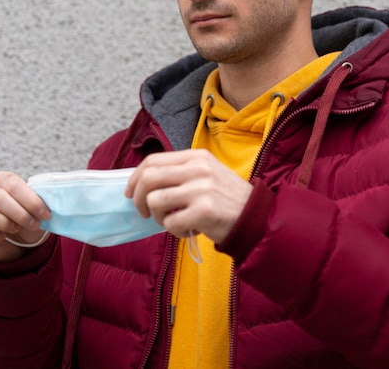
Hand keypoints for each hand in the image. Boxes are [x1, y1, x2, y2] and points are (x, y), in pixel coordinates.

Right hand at [0, 172, 50, 261]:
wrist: (15, 241)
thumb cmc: (27, 219)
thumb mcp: (36, 209)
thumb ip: (42, 200)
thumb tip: (54, 199)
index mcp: (3, 180)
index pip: (12, 183)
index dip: (30, 199)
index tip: (45, 214)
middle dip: (20, 214)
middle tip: (34, 224)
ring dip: (4, 223)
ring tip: (16, 229)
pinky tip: (2, 237)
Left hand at [125, 149, 252, 243]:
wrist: (257, 217)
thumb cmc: (227, 198)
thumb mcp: (207, 173)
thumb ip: (180, 173)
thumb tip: (143, 182)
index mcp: (197, 156)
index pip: (153, 160)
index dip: (135, 177)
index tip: (131, 192)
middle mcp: (198, 169)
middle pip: (149, 178)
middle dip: (138, 198)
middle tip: (143, 212)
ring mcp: (201, 189)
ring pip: (155, 201)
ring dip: (157, 217)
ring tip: (172, 221)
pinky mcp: (204, 211)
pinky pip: (170, 223)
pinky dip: (174, 231)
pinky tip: (188, 230)